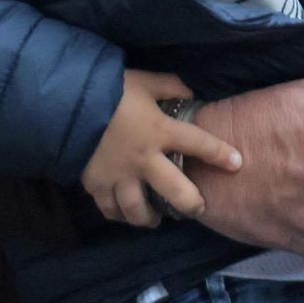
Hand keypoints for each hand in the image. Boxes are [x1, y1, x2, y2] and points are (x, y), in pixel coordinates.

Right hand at [80, 70, 241, 227]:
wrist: (66, 104)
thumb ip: (170, 86)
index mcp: (160, 131)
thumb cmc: (110, 90)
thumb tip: (190, 92)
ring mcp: (119, 176)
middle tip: (199, 209)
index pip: (198, 144)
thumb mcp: (144, 81)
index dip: (220, 154)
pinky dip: (118, 214)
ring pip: (138, 209)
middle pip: (175, 191)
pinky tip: (124, 214)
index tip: (237, 163)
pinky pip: (109, 208)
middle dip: (191, 204)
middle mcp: (144, 159)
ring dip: (150, 218)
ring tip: (157, 221)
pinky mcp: (96, 184)